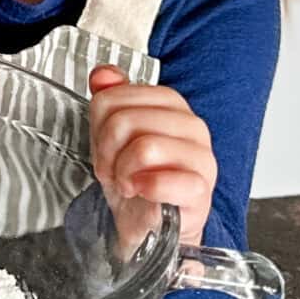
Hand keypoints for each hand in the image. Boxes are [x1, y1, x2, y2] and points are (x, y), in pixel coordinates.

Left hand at [88, 64, 215, 247]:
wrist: (148, 223)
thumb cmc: (135, 179)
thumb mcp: (112, 136)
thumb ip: (109, 99)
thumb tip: (103, 74)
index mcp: (171, 104)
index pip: (113, 97)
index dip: (98, 125)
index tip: (104, 146)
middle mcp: (191, 126)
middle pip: (125, 120)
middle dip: (107, 150)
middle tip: (113, 169)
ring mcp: (201, 158)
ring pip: (144, 147)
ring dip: (123, 171)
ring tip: (127, 182)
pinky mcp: (201, 191)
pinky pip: (163, 181)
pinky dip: (144, 188)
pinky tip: (142, 192)